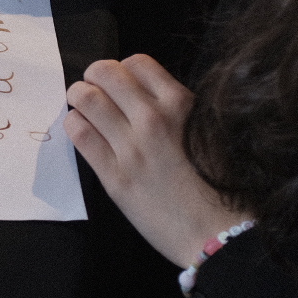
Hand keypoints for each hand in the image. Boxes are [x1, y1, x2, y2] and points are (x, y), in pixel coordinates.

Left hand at [64, 55, 249, 266]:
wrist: (219, 235)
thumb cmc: (222, 185)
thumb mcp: (209, 132)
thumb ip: (180, 111)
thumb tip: (147, 97)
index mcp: (182, 104)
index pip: (137, 63)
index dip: (123, 69)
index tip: (121, 83)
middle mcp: (154, 119)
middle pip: (105, 73)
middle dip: (94, 77)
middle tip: (94, 89)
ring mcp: (131, 148)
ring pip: (86, 99)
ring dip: (78, 97)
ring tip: (82, 106)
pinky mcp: (114, 176)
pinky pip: (80, 135)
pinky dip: (74, 125)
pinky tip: (82, 130)